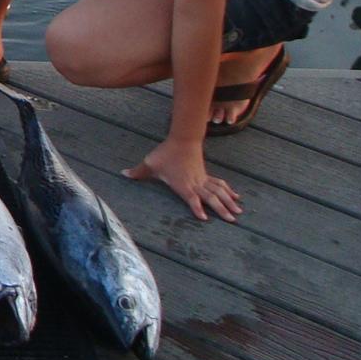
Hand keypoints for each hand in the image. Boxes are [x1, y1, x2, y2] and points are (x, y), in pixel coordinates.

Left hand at [125, 137, 243, 222]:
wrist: (182, 139)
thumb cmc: (165, 153)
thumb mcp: (150, 163)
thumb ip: (137, 171)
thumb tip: (122, 174)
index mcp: (182, 184)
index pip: (191, 198)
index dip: (197, 207)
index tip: (204, 218)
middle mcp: (195, 183)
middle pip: (211, 197)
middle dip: (221, 209)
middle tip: (232, 220)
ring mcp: (202, 179)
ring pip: (218, 192)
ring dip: (228, 202)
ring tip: (239, 212)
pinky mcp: (205, 175)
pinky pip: (219, 184)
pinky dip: (228, 190)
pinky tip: (236, 197)